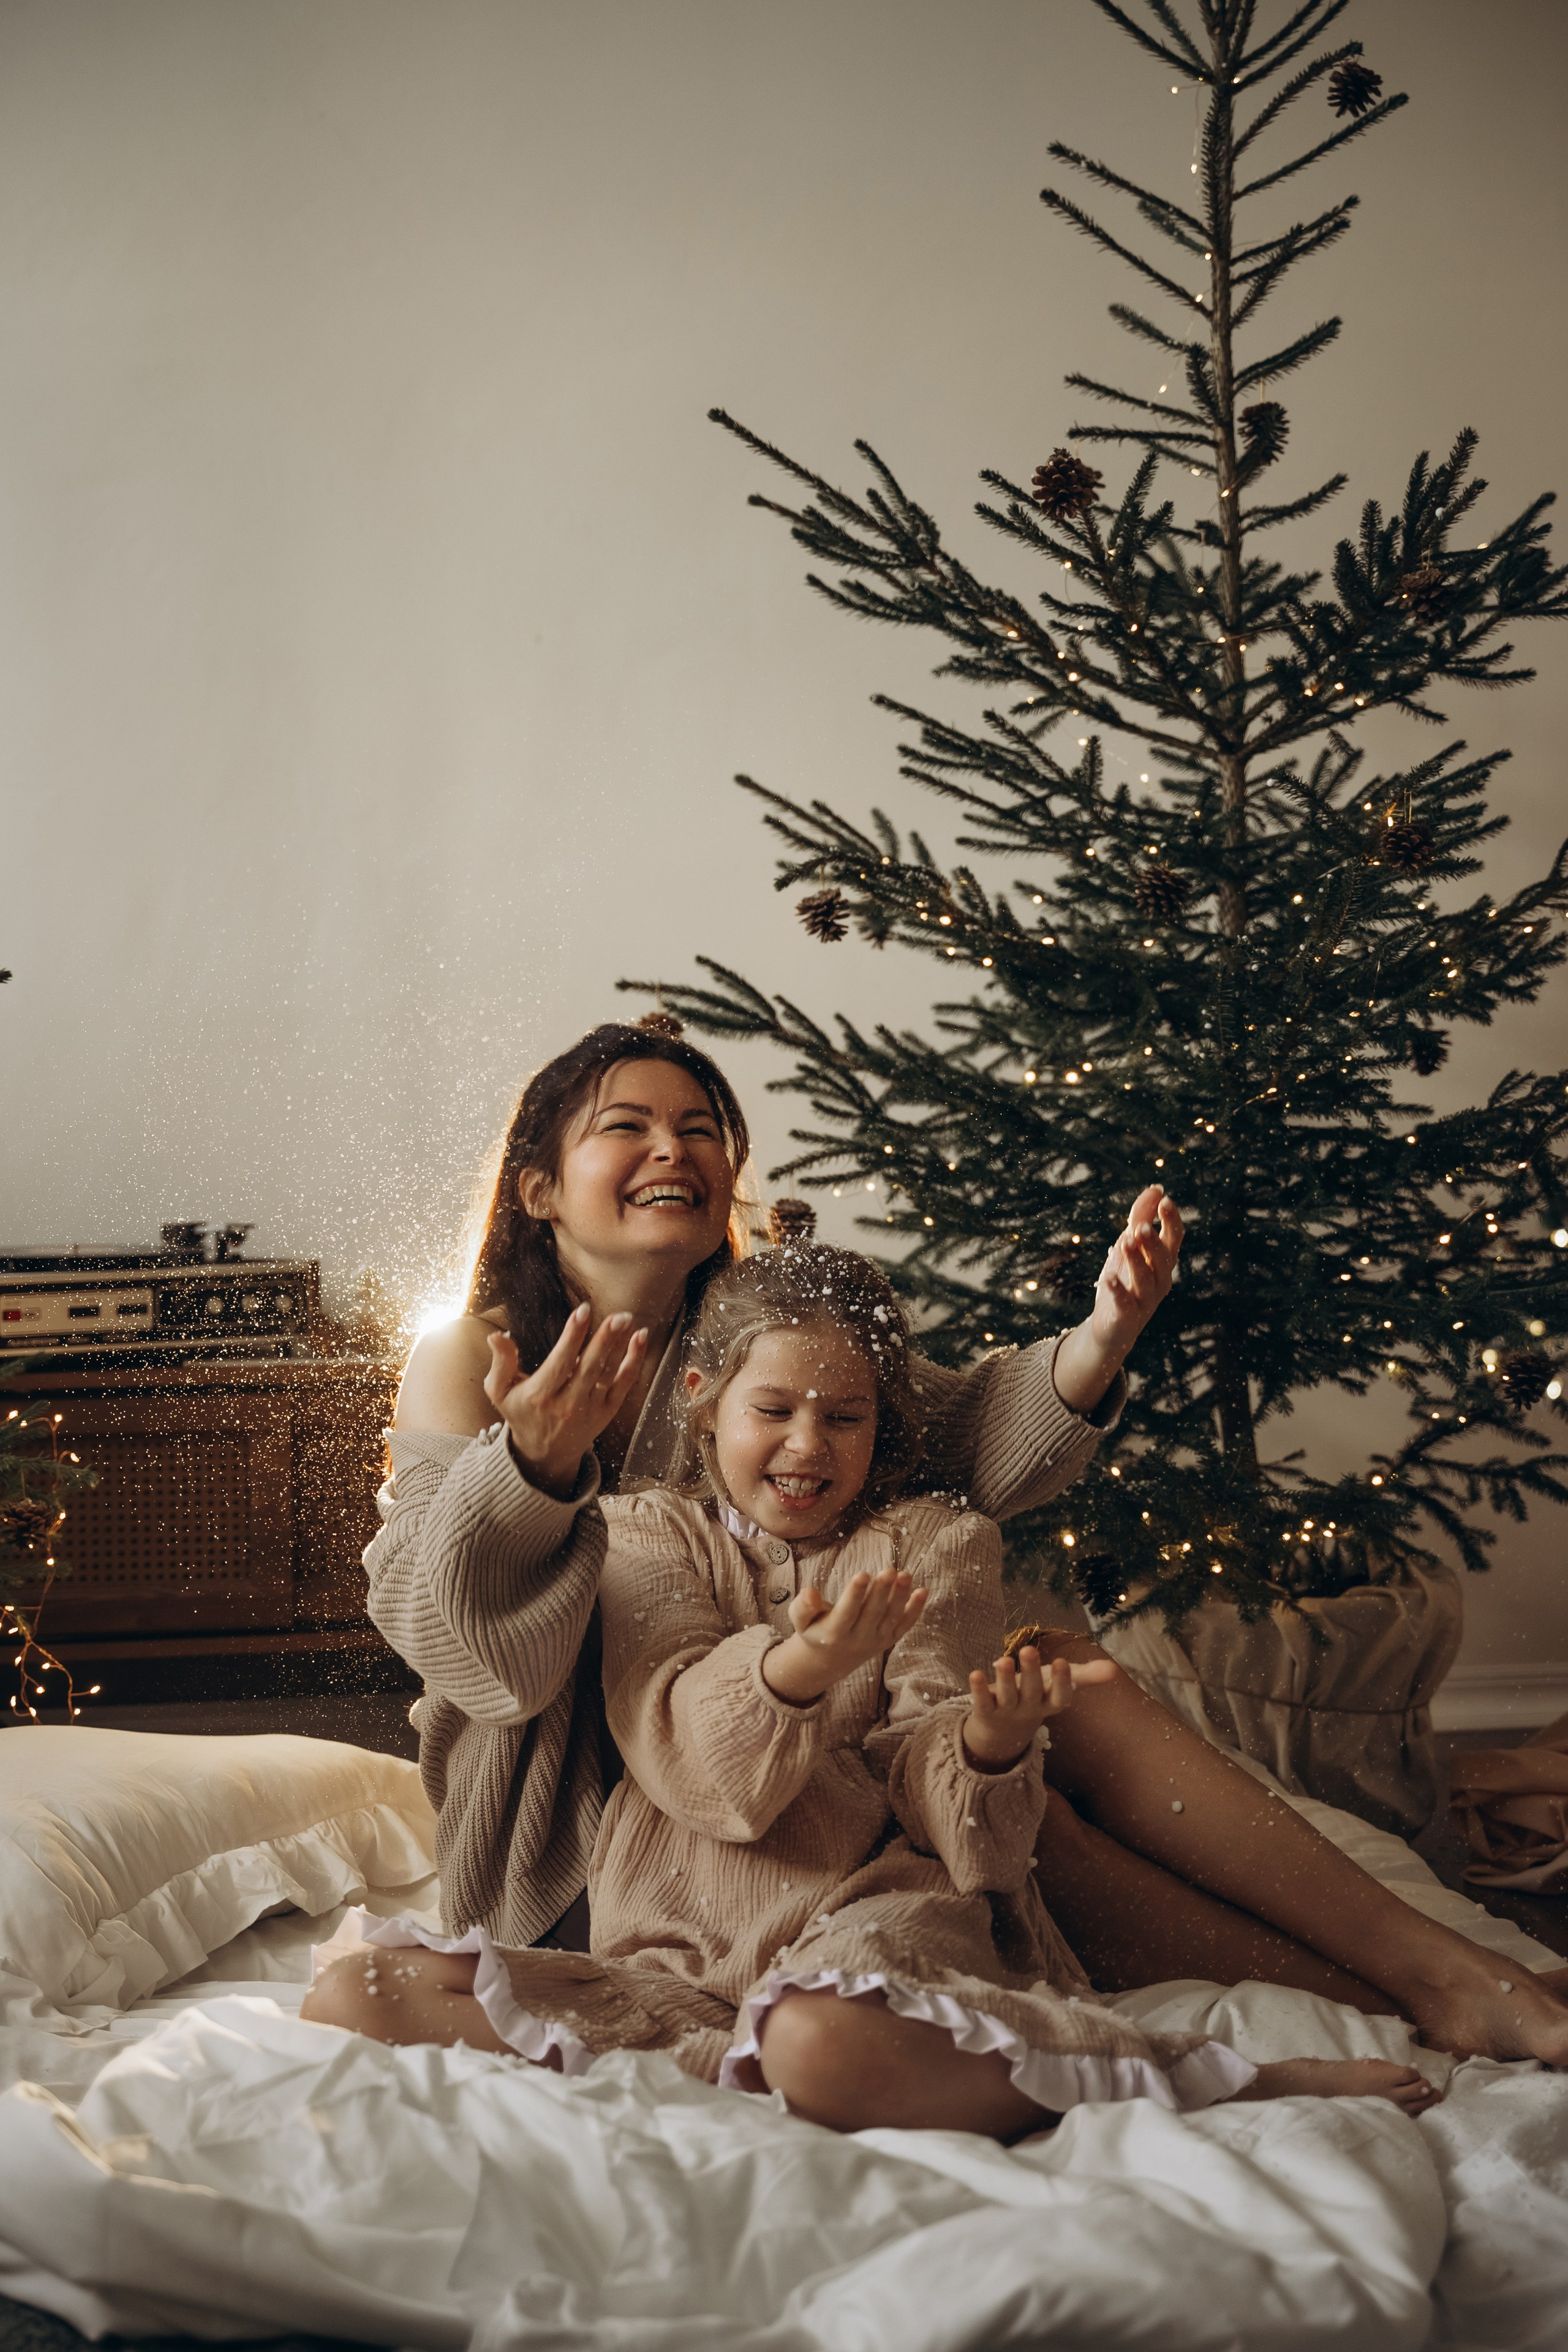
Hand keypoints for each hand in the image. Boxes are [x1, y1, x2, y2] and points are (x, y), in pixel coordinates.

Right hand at [484, 1306, 647, 1498]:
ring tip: (628, 1320)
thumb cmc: (521, 1414)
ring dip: (620, 1346)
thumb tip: (495, 1335)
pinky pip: (624, 1384)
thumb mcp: (500, 1392)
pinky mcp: (607, 1411)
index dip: (572, 1336)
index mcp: (540, 1395)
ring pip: (608, 1374)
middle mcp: (567, 1404)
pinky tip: (640, 1338)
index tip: (584, 1310)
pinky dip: (634, 1361)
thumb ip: (501, 1362)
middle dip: (604, 1340)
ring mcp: (590, 1409)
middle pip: (589, 1368)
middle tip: (618, 1316)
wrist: (544, 1455)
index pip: (559, 1363)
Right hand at [761, 1567, 927, 1706]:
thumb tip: (808, 1592)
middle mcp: (858, 1639)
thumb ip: (802, 1607)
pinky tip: (923, 1591)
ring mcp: (877, 1640)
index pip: (846, 1612)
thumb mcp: (801, 1621)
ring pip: (891, 1617)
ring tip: (905, 1574)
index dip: (855, 1594)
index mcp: (834, 1633)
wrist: (831, 1659)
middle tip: (889, 1569)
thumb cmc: (814, 1630)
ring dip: (900, 1596)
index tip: (862, 1574)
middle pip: (872, 1614)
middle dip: (881, 1592)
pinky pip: (905, 1625)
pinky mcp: (890, 1639)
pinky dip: (915, 1610)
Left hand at [962, 1645, 1119, 1770]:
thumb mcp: (1059, 1684)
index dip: (1062, 1682)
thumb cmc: (1037, 1695)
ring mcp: (1007, 1711)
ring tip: (1003, 1659)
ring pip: (1006, 1696)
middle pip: (1031, 1692)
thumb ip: (1085, 1676)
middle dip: (1030, 1672)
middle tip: (1029, 1649)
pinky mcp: (986, 1710)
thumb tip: (1115, 1670)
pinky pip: (981, 1702)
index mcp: (1050, 1702)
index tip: (1063, 1662)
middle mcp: (1030, 1708)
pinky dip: (977, 1689)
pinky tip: (974, 1673)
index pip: (1060, 1697)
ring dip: (1004, 1679)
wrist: (1004, 1727)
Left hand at [1053, 1182, 1183, 1413]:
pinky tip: (1107, 1279)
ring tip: (1125, 1242)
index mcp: (1162, 1263)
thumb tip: (1156, 1189)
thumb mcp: (1130, 1246)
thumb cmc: (1125, 1280)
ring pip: (1145, 1280)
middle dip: (1153, 1243)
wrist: (1112, 1327)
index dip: (1171, 1221)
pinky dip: (1117, 1291)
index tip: (1166, 1201)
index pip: (1174, 1240)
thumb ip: (1141, 1217)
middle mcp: (1160, 1281)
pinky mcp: (1126, 1317)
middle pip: (1162, 1260)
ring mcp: (1145, 1301)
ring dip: (1135, 1261)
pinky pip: (1124, 1303)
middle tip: (1142, 1227)